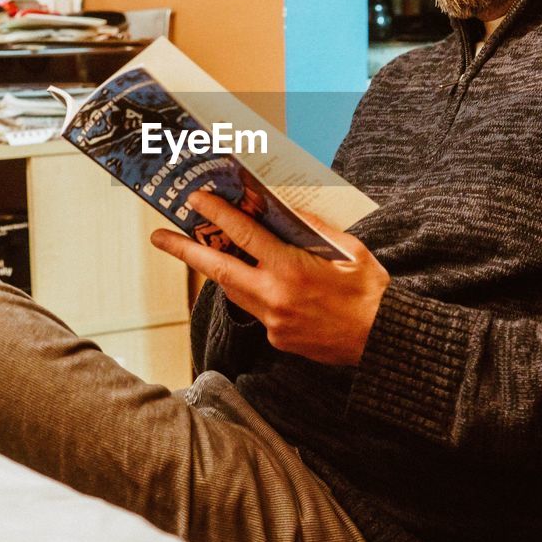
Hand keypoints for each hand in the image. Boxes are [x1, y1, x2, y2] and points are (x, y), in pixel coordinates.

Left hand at [149, 191, 389, 366]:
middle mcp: (275, 297)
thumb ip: (312, 229)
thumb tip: (284, 211)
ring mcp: (274, 322)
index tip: (196, 200)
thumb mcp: (347, 249)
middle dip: (185, 251)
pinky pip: (257, 310)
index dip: (217, 215)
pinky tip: (262, 281)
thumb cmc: (371, 291)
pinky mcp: (278, 339)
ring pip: (233, 291)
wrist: (383, 341)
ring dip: (216, 270)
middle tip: (158, 236)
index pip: (244, 236)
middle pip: (219, 270)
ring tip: (198, 251)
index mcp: (292, 270)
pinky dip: (254, 292)